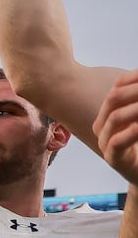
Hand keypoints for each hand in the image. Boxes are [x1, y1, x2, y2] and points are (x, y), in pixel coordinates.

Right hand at [95, 69, 137, 184]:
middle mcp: (103, 125)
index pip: (117, 87)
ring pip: (114, 118)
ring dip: (137, 109)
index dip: (133, 78)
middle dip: (136, 91)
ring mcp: (105, 142)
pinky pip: (116, 142)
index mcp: (110, 111)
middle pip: (113, 99)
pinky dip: (133, 132)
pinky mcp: (112, 158)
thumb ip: (137, 103)